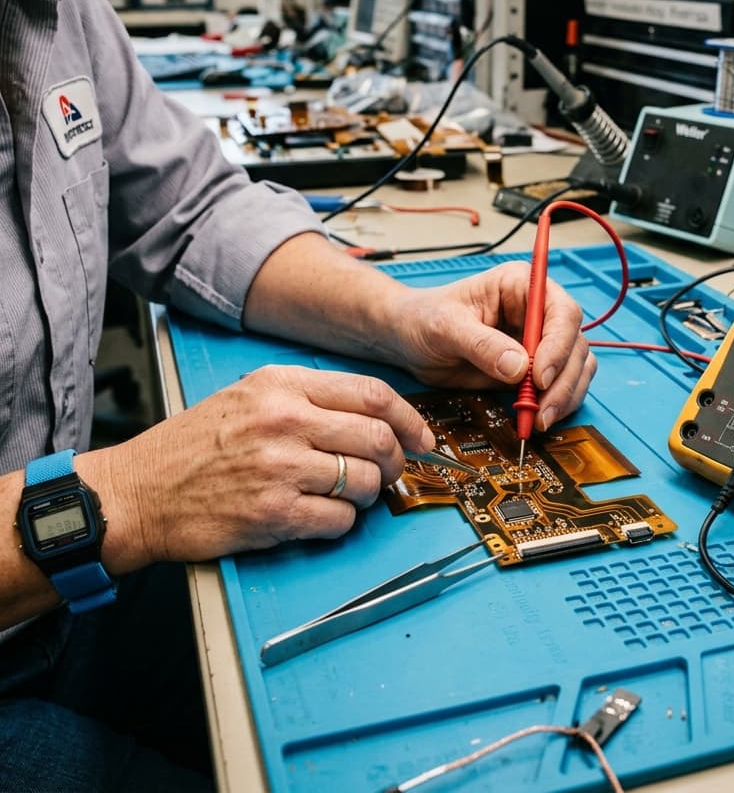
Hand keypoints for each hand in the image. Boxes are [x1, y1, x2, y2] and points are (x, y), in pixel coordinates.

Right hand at [77, 366, 434, 572]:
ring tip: (348, 496)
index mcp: (282, 384)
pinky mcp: (272, 513)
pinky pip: (340, 521)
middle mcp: (284, 420)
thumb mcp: (250, 396)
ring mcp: (279, 467)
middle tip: (390, 471)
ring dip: (369, 494)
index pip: (371, 393)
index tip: (420, 436)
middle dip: (396, 460)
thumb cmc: (196, 444)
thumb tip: (376, 417)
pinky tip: (323, 517)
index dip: (408, 417)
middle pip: (377, 438)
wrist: (138, 492)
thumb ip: (309, 398)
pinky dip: (343, 524)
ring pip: (365, 481)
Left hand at [387, 261, 596, 431]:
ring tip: (538, 420)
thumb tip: (519, 368)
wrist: (408, 338)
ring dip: (565, 395)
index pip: (561, 311)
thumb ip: (482, 345)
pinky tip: (536, 417)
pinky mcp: (533, 369)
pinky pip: (562, 386)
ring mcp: (539, 341)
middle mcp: (537, 311)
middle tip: (541, 411)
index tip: (539, 377)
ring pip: (576, 367)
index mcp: (521, 285)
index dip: (558, 345)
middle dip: (563, 380)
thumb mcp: (446, 327)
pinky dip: (558, 404)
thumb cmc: (423, 318)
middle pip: (575, 343)